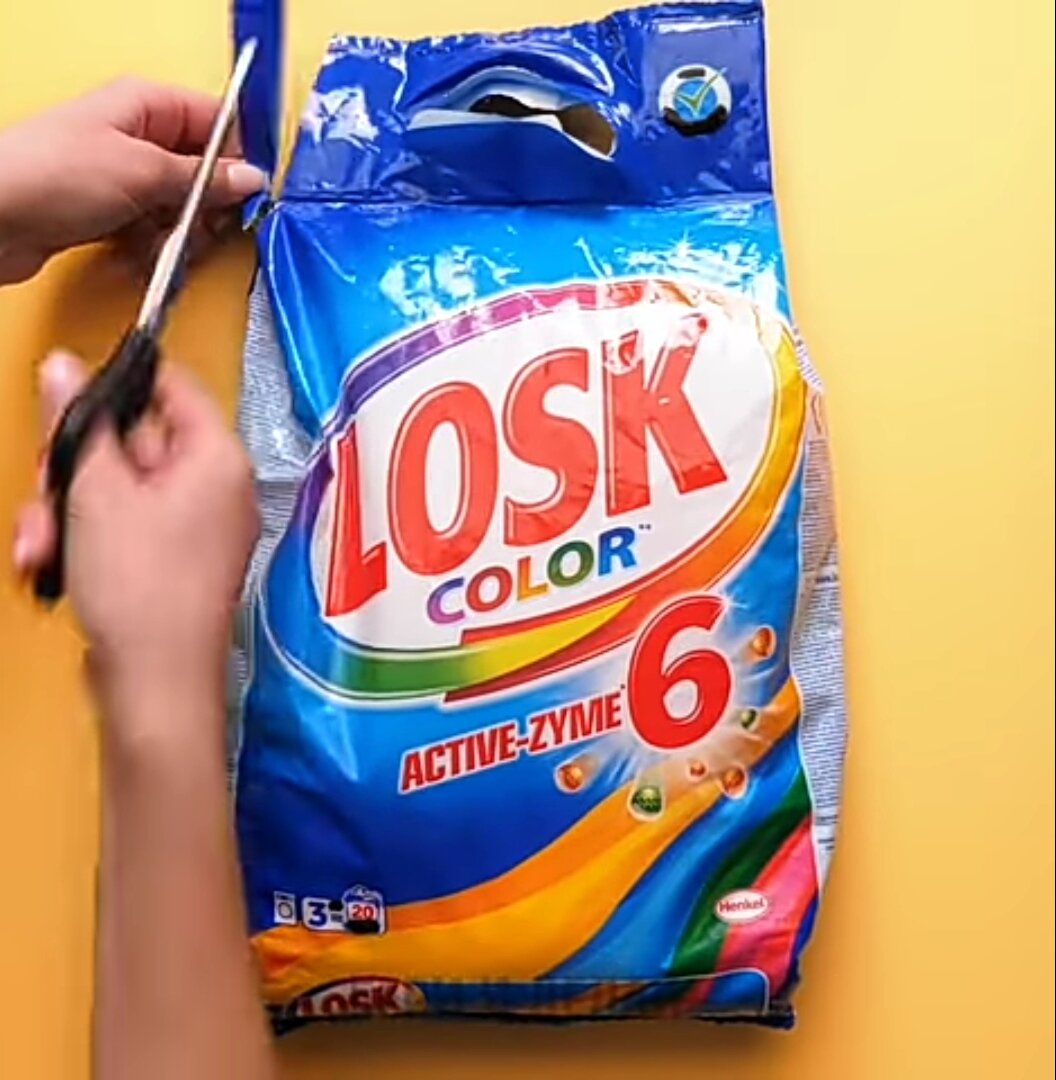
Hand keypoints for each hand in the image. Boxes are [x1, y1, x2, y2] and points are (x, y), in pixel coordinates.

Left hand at [0, 79, 265, 283]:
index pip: (217, 121)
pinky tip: (144, 253)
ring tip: (166, 242)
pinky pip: (156, 231)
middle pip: (204, 170)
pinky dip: (157, 247)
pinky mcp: (111, 213)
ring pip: (182, 206)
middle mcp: (137, 137)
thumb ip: (205, 179)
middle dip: (210, 203)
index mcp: (146, 105)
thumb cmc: (50, 175)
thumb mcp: (144, 171)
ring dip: (183, 232)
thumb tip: (250, 180)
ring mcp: (124, 177)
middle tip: (204, 223)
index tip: (251, 190)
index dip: (239, 156)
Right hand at [12, 352, 258, 723]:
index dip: (118, 384)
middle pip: (132, 441)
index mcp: (217, 458)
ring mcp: (196, 528)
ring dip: (66, 510)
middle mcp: (216, 488)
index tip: (71, 397)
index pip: (173, 386)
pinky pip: (121, 527)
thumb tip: (64, 367)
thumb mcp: (95, 492)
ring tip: (45, 544)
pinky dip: (83, 540)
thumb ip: (77, 425)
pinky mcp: (172, 563)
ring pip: (115, 488)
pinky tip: (54, 566)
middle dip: (74, 468)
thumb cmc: (141, 588)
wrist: (155, 685)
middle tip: (49, 491)